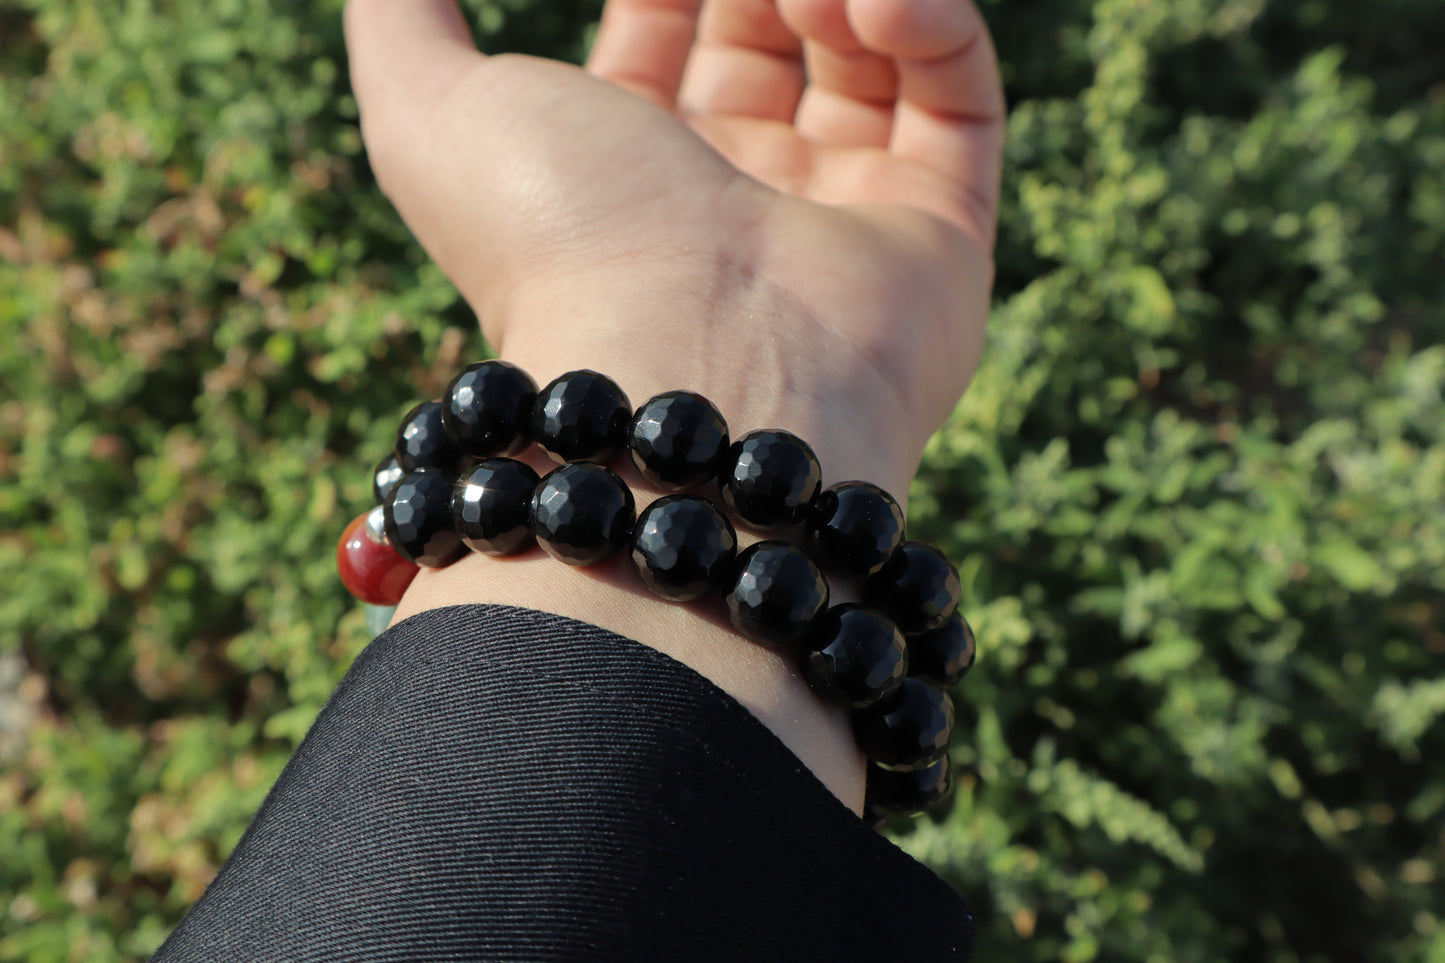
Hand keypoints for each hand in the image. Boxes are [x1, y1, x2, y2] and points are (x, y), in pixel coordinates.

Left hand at [344, 0, 1002, 809]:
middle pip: (768, 34)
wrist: (692, 376)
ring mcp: (843, 218)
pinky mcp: (937, 238)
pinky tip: (878, 9)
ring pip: (870, 58)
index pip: (663, 29)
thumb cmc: (558, 243)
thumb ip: (402, 22)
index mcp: (628, 172)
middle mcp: (738, 196)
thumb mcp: (430, 113)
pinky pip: (958, 102)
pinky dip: (931, 27)